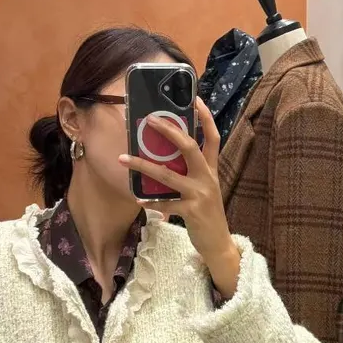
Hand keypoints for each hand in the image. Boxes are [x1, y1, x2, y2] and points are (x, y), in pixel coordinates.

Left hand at [118, 97, 239, 298]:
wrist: (219, 244)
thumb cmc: (207, 215)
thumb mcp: (205, 190)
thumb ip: (191, 173)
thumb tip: (164, 158)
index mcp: (211, 169)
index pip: (213, 137)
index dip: (205, 117)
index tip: (195, 98)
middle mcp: (207, 178)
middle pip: (190, 147)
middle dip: (168, 131)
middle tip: (149, 119)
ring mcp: (200, 194)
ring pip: (168, 175)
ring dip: (143, 166)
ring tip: (123, 159)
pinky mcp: (191, 212)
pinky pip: (165, 204)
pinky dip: (151, 202)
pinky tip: (139, 200)